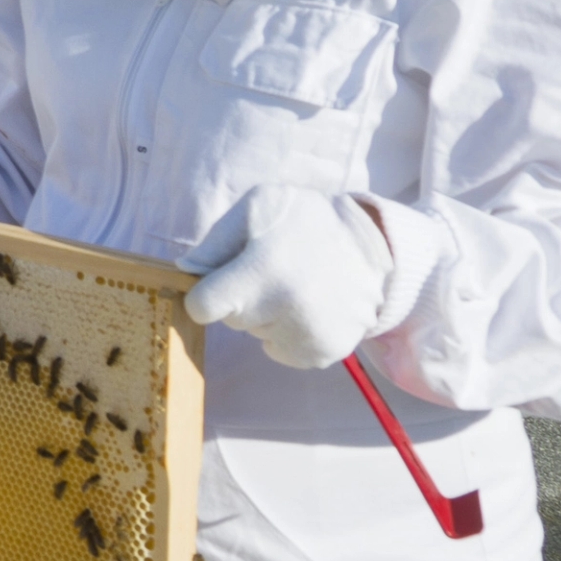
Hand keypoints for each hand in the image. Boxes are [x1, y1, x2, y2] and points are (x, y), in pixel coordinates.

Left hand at [181, 187, 391, 370]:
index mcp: (262, 271)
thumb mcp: (256, 208)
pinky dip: (289, 333)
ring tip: (295, 285)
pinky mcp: (326, 352)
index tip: (220, 282)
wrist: (374, 244)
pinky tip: (309, 306)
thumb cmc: (305, 220)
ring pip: (258, 336)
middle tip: (272, 273)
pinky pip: (283, 351)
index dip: (206, 294)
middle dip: (242, 300)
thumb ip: (215, 241)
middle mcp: (286, 309)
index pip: (202, 307)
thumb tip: (185, 272)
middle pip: (232, 321)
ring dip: (267, 316)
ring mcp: (309, 335)